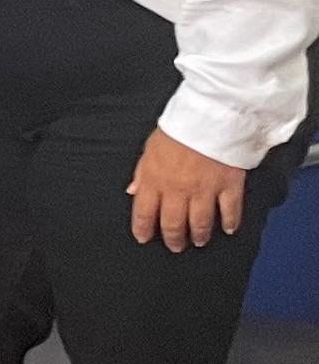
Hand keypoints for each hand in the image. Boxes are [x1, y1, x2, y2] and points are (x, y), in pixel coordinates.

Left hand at [129, 130, 248, 251]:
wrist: (211, 116)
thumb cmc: (178, 128)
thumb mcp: (150, 148)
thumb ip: (142, 172)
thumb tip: (132, 191)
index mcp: (155, 180)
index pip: (144, 213)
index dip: (143, 229)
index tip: (144, 239)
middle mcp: (178, 190)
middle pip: (173, 224)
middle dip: (173, 239)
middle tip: (175, 247)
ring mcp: (205, 190)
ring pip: (201, 222)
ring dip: (199, 235)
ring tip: (199, 241)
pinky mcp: (229, 185)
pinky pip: (230, 210)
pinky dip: (230, 223)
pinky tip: (229, 229)